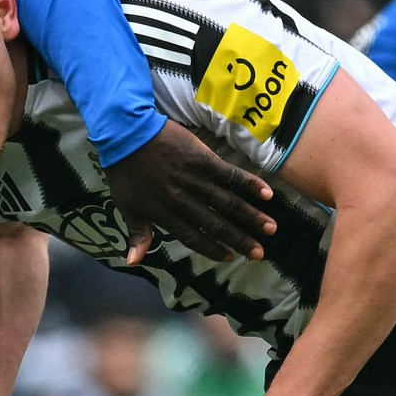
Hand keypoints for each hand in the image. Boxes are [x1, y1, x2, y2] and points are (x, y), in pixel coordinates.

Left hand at [103, 120, 275, 260]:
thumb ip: (137, 234)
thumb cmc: (125, 171)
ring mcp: (195, 179)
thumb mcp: (126, 206)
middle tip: (260, 252)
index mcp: (165, 214)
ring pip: (227, 203)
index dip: (213, 249)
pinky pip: (228, 174)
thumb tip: (133, 262)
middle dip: (240, 240)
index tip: (230, 257)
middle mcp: (184, 201)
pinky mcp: (202, 159)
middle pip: (217, 224)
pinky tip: (266, 194)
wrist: (126, 133)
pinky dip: (248, 184)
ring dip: (250, 217)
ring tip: (270, 228)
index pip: (194, 238)